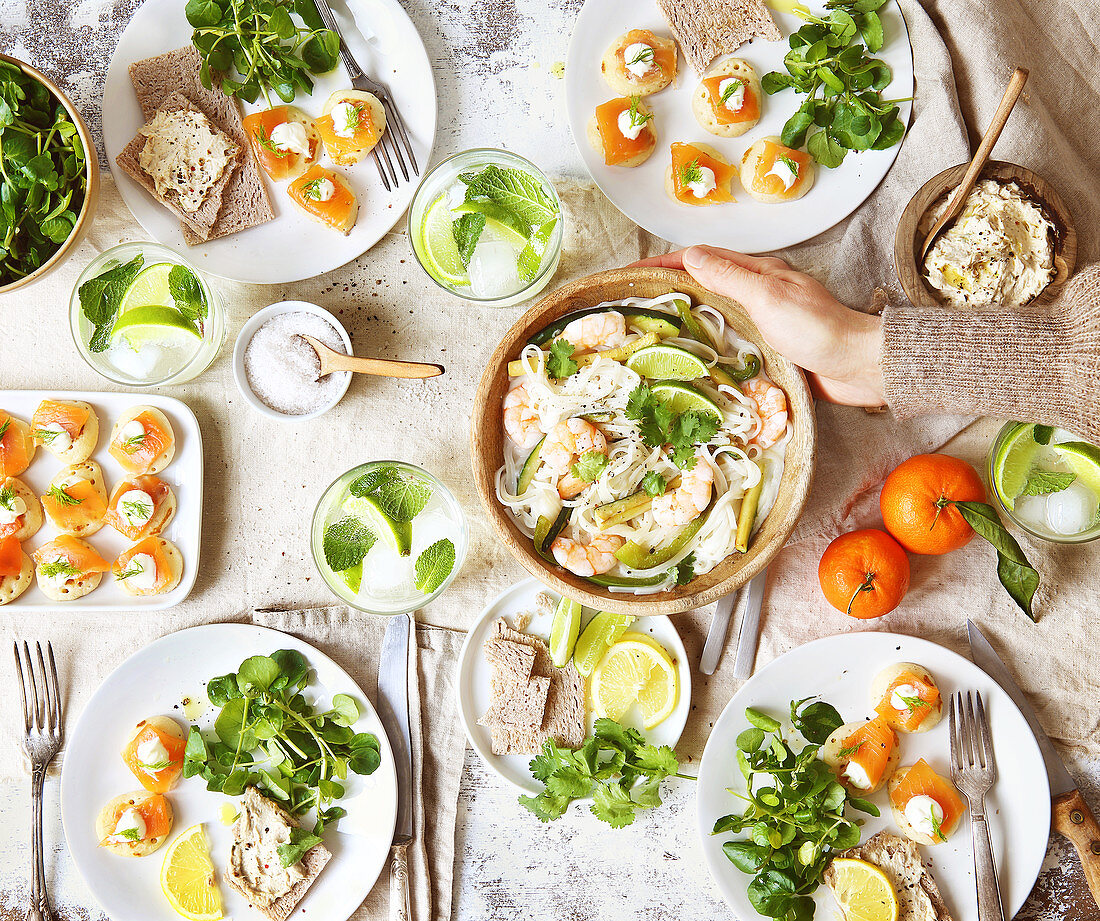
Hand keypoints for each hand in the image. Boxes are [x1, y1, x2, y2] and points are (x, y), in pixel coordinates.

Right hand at [633, 246, 885, 405]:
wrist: (857, 367)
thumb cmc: (817, 330)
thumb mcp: (767, 297)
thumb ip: (729, 277)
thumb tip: (689, 256)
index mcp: (758, 271)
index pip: (699, 259)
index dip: (662, 264)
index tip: (630, 272)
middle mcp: (758, 291)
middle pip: (702, 282)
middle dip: (665, 285)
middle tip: (631, 299)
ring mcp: (762, 318)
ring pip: (711, 309)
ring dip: (681, 312)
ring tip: (650, 324)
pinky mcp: (767, 344)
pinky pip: (725, 336)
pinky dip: (702, 338)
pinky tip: (689, 351)